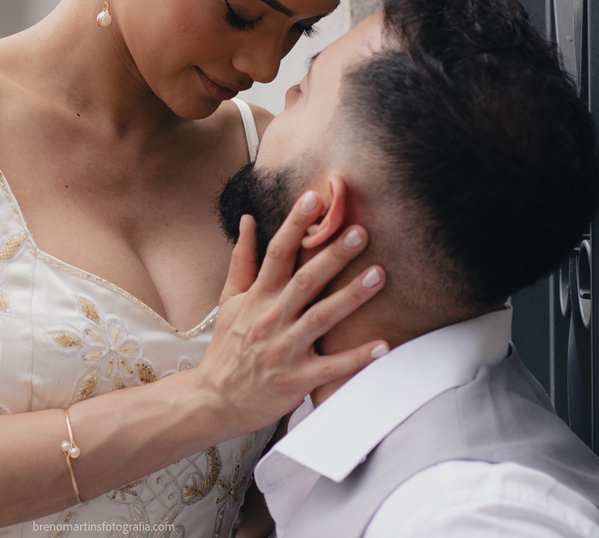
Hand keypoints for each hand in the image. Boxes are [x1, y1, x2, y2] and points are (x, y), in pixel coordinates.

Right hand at [194, 184, 386, 435]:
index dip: (294, 225)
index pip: (276, 253)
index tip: (314, 199)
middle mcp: (270, 319)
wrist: (214, 399)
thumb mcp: (229, 300)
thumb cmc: (227, 347)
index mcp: (257, 297)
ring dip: (350, 296)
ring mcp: (284, 350)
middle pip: (305, 281)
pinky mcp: (297, 380)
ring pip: (320, 318)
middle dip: (332, 255)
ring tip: (379, 275)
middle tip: (360, 231)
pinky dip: (357, 357)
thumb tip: (249, 220)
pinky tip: (384, 344)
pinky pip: (332, 367)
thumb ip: (242, 259)